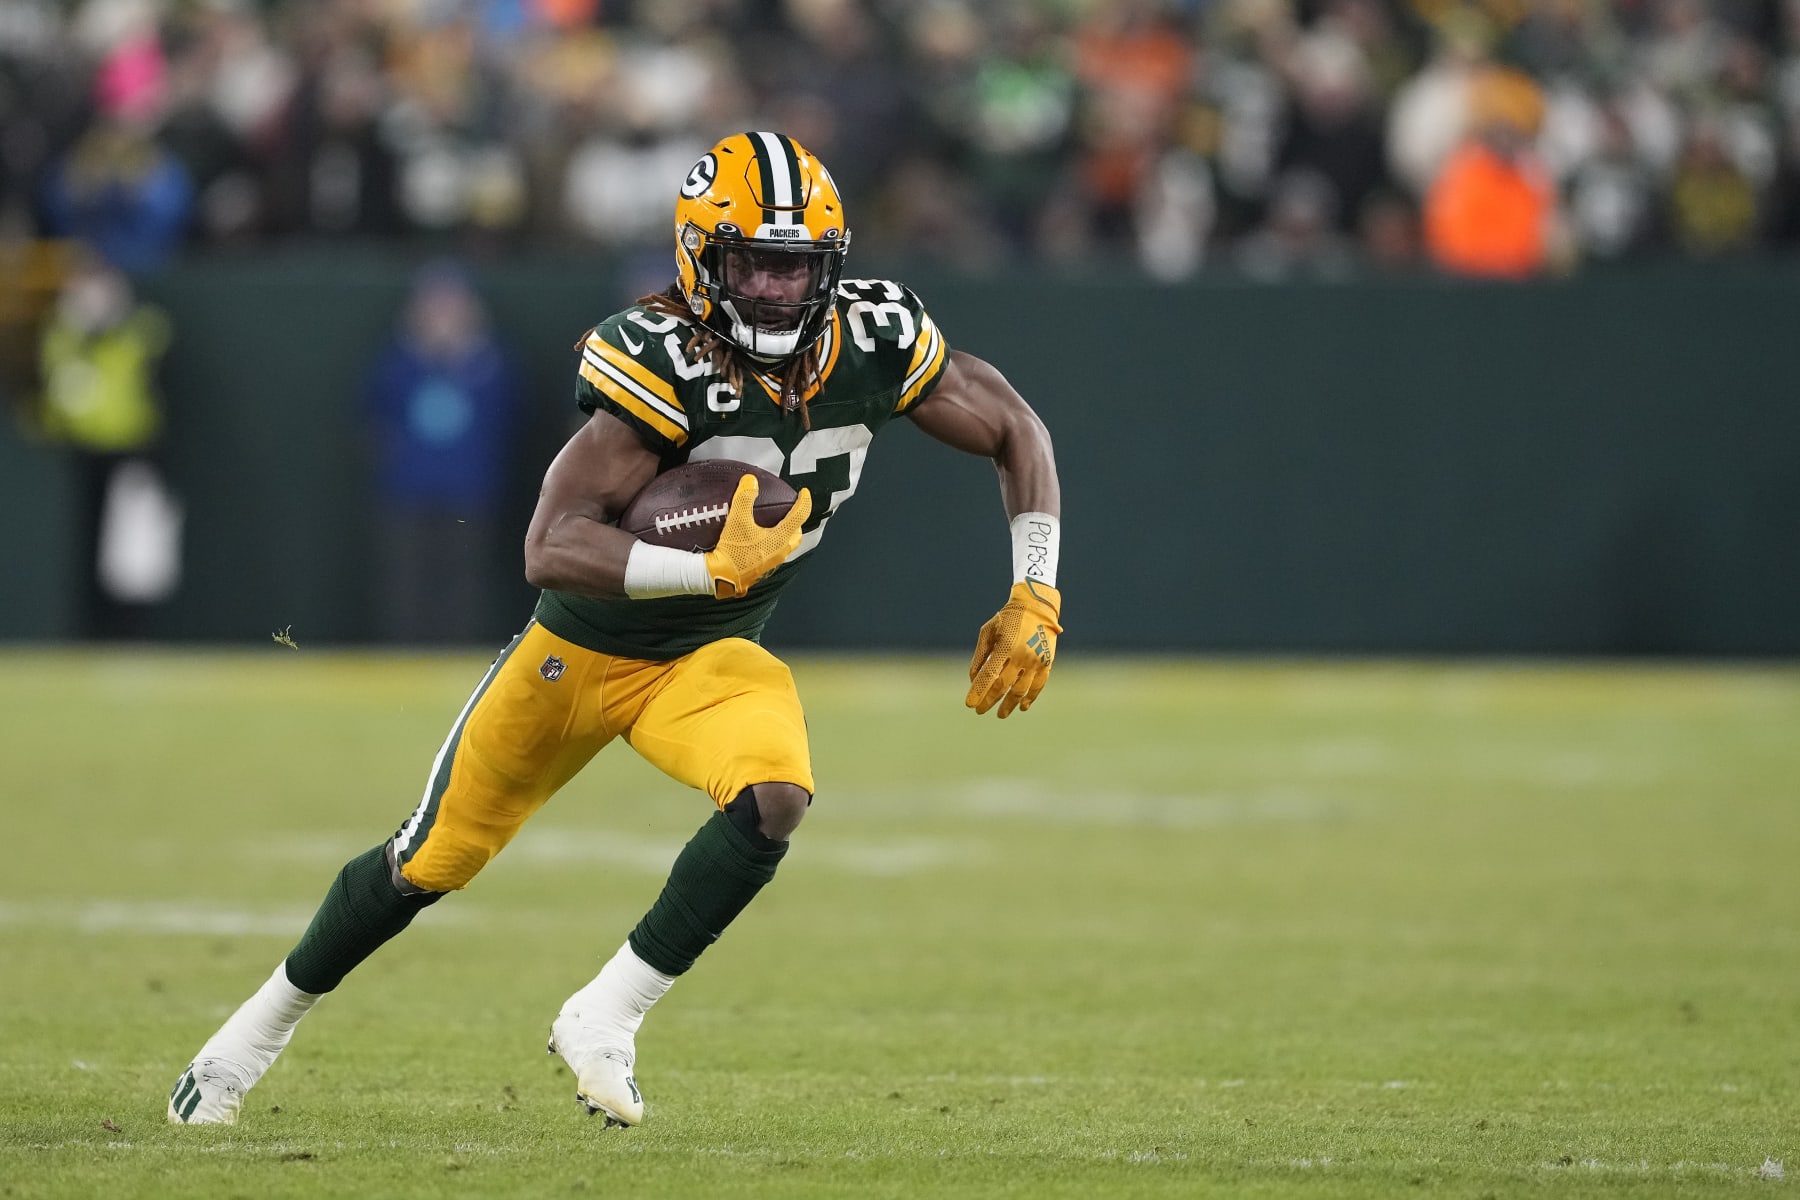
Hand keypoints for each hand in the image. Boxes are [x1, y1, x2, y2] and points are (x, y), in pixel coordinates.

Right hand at [703, 475, 811, 598]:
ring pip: (787, 545)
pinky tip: (759, 538)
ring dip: (786, 533)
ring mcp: (773, 562)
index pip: (799, 516)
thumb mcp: (737, 520)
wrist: (722, 577)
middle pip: (796, 534)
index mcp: (780, 538)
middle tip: (791, 510)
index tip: (804, 493)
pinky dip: (774, 542)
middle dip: (797, 521)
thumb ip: (744, 498)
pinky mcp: (763, 568)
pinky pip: (775, 552)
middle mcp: (780, 551)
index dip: (804, 502)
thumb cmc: (732, 551)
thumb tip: (751, 481)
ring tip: (775, 523)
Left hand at [966, 580, 1060, 717]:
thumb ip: (980, 656)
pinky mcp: (1047, 663)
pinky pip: (1038, 686)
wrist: (1037, 607)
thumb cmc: (1007, 619)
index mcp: (1004, 646)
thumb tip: (973, 680)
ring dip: (1009, 705)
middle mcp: (1021, 655)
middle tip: (979, 711)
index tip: (970, 704)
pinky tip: (1022, 707)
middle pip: (1002, 686)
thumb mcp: (988, 631)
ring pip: (1020, 690)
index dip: (978, 691)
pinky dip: (1030, 698)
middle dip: (989, 701)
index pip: (988, 675)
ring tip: (1000, 714)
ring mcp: (1036, 660)